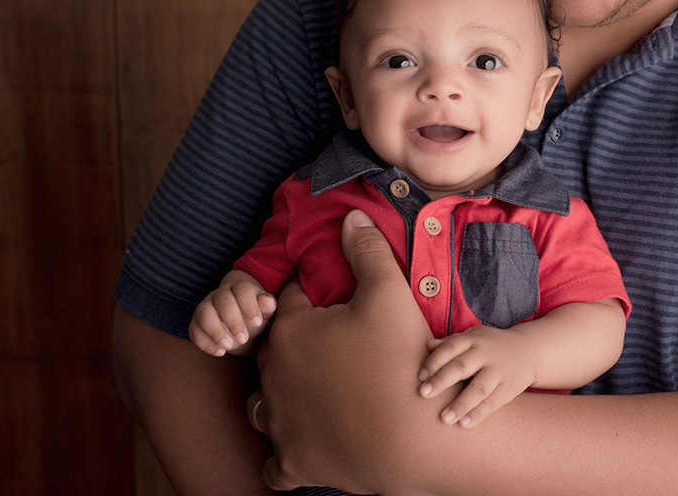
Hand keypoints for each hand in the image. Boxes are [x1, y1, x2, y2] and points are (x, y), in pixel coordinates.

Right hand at [189, 270, 276, 355]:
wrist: (243, 330)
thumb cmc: (256, 319)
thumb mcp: (266, 313)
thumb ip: (268, 306)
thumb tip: (268, 302)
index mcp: (240, 288)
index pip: (242, 291)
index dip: (249, 306)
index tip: (257, 323)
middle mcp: (220, 295)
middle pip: (223, 302)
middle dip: (233, 321)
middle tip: (244, 338)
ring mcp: (206, 307)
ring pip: (204, 313)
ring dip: (215, 331)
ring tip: (228, 346)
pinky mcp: (196, 323)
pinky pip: (194, 330)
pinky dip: (205, 343)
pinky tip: (220, 352)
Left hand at [248, 209, 438, 492]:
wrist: (414, 434)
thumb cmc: (403, 358)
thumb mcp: (390, 293)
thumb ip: (367, 251)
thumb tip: (350, 216)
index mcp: (290, 332)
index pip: (290, 301)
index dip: (314, 298)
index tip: (337, 305)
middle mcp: (273, 377)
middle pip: (273, 351)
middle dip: (297, 346)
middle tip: (335, 347)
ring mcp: (281, 423)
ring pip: (263, 406)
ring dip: (281, 398)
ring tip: (314, 394)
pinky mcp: (294, 462)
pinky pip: (274, 463)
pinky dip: (286, 453)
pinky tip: (308, 441)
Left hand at [419, 326, 536, 427]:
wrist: (528, 350)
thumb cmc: (491, 346)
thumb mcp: (473, 337)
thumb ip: (451, 342)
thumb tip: (427, 345)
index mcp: (473, 340)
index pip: (450, 348)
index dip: (434, 361)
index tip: (420, 378)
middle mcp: (485, 353)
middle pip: (461, 366)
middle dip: (441, 380)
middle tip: (422, 394)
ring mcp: (499, 371)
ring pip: (479, 387)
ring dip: (460, 403)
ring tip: (444, 418)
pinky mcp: (509, 387)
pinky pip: (493, 402)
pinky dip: (478, 413)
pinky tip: (464, 424)